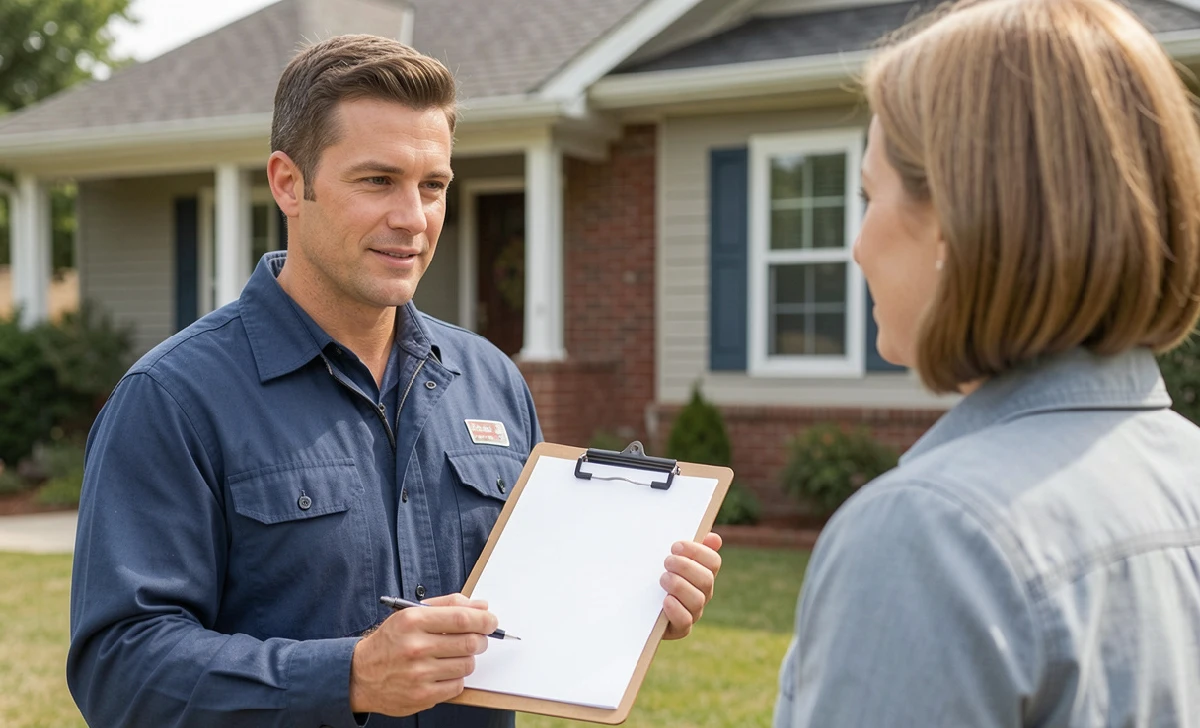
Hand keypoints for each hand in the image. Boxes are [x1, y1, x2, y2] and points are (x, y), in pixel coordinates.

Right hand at [349, 593, 496, 716]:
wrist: (361, 675)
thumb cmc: (391, 641)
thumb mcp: (412, 614)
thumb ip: (448, 606)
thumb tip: (482, 607)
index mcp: (412, 621)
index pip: (462, 618)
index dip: (484, 619)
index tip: (491, 621)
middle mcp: (415, 647)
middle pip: (470, 642)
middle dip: (481, 640)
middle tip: (477, 639)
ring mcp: (418, 674)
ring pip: (467, 664)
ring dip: (468, 659)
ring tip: (455, 655)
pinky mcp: (422, 695)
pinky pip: (458, 685)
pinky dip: (456, 677)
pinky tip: (443, 671)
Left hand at [660, 532, 722, 639]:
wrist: (636, 606)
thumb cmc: (654, 577)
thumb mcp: (668, 560)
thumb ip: (688, 548)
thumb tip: (714, 538)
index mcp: (702, 573)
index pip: (713, 561)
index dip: (697, 551)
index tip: (675, 546)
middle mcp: (702, 593)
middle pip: (706, 580)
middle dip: (685, 567)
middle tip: (666, 561)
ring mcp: (693, 612)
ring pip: (697, 600)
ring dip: (679, 586)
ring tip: (662, 578)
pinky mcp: (680, 629)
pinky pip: (685, 622)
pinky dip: (676, 609)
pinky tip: (665, 600)